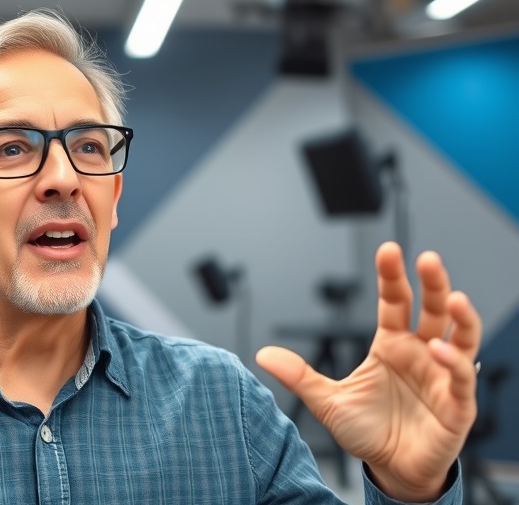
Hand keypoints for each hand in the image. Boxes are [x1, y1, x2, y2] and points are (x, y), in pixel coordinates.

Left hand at [256, 242, 479, 501]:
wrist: (389, 471)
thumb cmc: (366, 432)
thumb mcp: (326, 401)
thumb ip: (299, 375)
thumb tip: (261, 353)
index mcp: (391, 345)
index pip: (395, 301)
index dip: (392, 276)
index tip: (388, 250)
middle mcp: (420, 353)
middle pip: (433, 308)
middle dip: (434, 282)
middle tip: (428, 258)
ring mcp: (441, 376)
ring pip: (461, 335)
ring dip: (461, 315)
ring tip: (454, 297)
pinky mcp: (457, 404)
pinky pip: (461, 376)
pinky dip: (453, 361)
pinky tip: (438, 349)